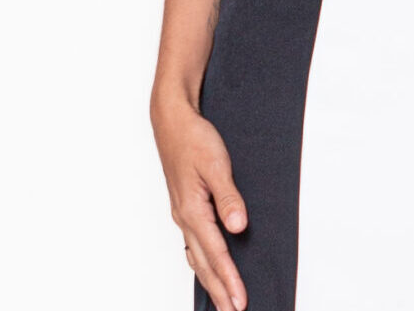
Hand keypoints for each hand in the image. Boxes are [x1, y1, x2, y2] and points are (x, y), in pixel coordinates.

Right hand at [154, 100, 248, 310]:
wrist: (172, 121)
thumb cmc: (193, 139)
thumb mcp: (215, 164)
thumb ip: (229, 197)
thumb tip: (238, 227)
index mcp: (192, 210)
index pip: (216, 253)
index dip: (230, 279)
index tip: (241, 301)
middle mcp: (185, 217)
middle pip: (204, 263)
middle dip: (220, 290)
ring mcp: (183, 214)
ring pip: (197, 257)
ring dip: (211, 280)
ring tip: (223, 300)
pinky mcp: (185, 208)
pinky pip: (194, 244)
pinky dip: (202, 263)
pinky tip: (208, 268)